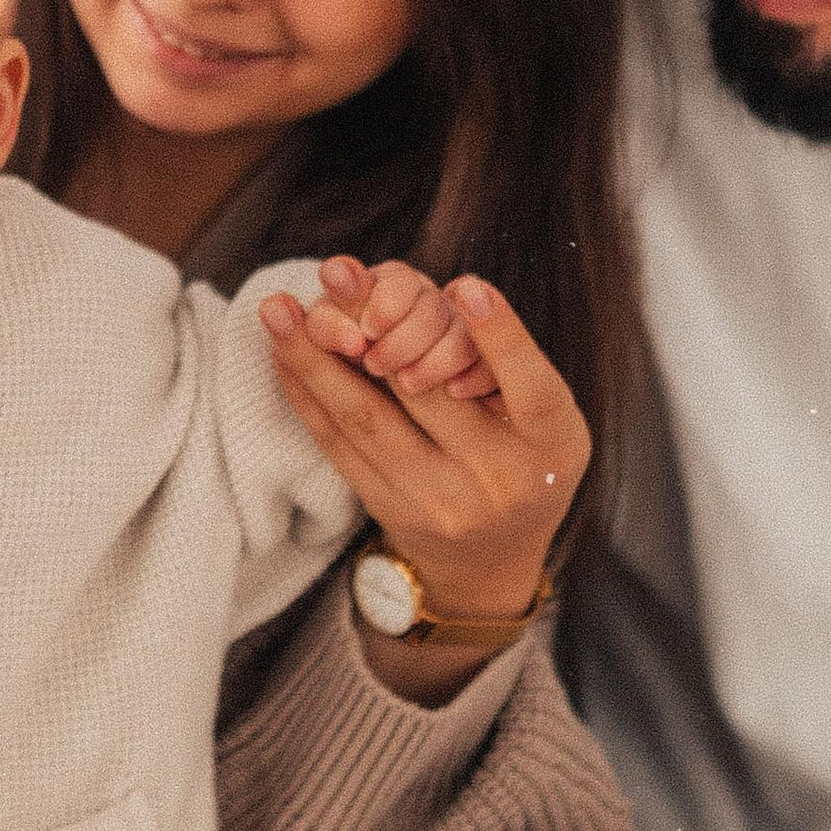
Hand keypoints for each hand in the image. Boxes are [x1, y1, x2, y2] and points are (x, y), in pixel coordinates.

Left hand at [258, 266, 589, 624]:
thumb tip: (451, 292)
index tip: (465, 287)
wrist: (491, 557)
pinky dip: (306, 394)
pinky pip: (337, 445)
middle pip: (428, 396)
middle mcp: (499, 478)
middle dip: (372, 328)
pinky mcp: (389, 509)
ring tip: (278, 310)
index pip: (531, 388)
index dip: (500, 338)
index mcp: (552, 443)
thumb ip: (508, 360)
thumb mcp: (542, 415)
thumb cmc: (522, 455)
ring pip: (366, 419)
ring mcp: (439, 501)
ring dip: (314, 359)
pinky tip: (282, 355)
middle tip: (333, 273)